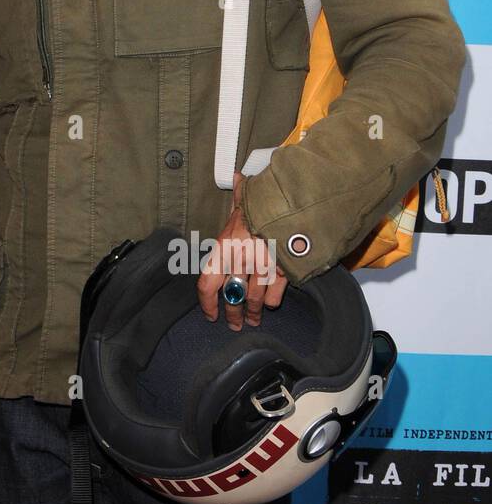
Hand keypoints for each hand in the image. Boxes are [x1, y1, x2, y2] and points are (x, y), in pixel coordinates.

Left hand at [198, 172, 287, 331]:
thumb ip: (238, 197)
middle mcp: (240, 260)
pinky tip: (270, 304)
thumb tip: (235, 179)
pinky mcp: (283, 272)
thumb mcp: (247, 198)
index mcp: (225, 246)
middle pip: (231, 298)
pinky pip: (274, 296)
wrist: (297, 202)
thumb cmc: (268, 200)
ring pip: (254, 300)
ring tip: (253, 321)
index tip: (210, 315)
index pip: (207, 284)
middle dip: (232, 315)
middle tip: (234, 324)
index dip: (207, 304)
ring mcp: (262, 268)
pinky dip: (272, 301)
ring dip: (253, 313)